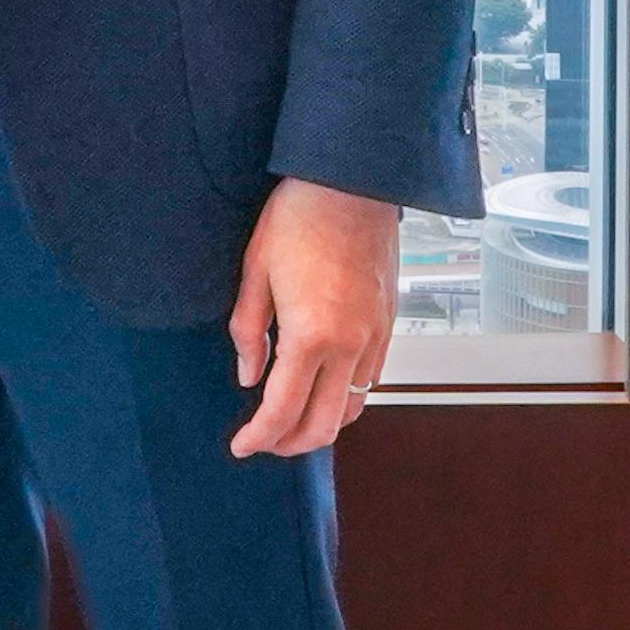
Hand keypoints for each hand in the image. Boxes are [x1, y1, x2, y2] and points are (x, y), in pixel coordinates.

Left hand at [225, 177, 400, 457]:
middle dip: (291, 444)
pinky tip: (323, 385)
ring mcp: (375, 336)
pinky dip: (345, 396)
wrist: (351, 182)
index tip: (241, 446)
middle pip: (325, 425)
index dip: (259, 438)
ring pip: (353, 407)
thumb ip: (249, 332)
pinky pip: (370, 378)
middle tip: (264, 441)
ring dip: (322, 425)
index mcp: (310, 335)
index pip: (282, 410)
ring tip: (292, 419)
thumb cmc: (299, 218)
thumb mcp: (255, 272)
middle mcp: (349, 345)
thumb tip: (248, 375)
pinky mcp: (388, 323)